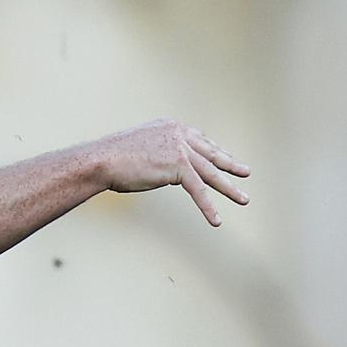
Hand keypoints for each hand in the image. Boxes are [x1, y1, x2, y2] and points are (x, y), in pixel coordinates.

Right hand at [94, 118, 250, 225]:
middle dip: (229, 164)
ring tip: (243, 199)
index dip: (213, 151)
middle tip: (245, 172)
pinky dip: (208, 207)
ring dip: (229, 188)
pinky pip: (198, 190)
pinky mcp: (178, 166)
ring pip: (211, 173)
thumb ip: (156, 153)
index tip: (223, 158)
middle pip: (210, 153)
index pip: (199, 139)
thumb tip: (163, 169)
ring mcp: (180, 149)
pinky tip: (216, 220)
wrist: (101, 159)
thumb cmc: (111, 156)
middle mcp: (178, 134)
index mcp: (170, 127)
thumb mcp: (139, 147)